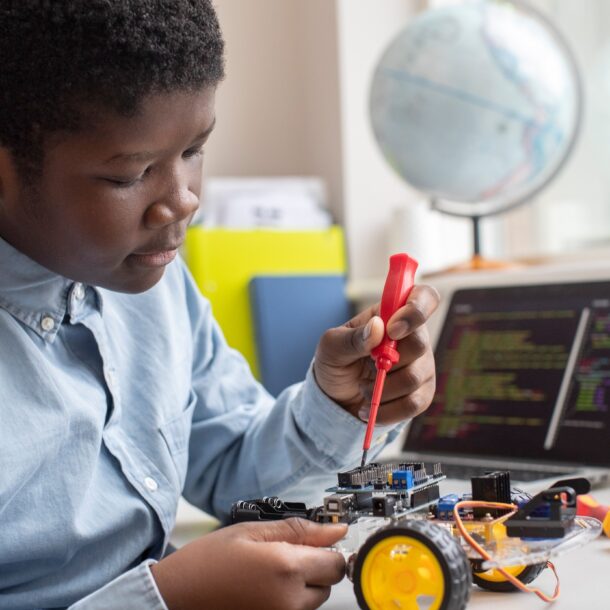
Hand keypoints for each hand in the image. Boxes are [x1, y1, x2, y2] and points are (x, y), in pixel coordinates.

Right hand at [150, 518, 346, 609]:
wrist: (178, 595)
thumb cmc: (209, 561)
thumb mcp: (252, 531)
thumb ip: (299, 530)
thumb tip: (336, 529)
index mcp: (286, 569)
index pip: (336, 562)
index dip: (326, 548)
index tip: (312, 541)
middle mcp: (290, 601)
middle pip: (328, 582)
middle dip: (314, 565)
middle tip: (282, 554)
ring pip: (314, 599)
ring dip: (302, 584)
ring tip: (268, 572)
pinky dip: (289, 599)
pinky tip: (263, 588)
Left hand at [313, 285, 439, 423]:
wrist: (335, 398)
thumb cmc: (335, 362)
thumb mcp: (331, 346)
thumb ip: (352, 337)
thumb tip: (377, 327)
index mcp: (393, 314)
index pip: (423, 297)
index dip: (415, 310)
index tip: (392, 330)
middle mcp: (414, 336)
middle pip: (419, 343)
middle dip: (387, 361)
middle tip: (368, 365)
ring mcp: (421, 365)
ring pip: (414, 377)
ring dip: (382, 389)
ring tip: (363, 388)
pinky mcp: (422, 392)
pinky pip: (415, 403)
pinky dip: (388, 411)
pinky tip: (371, 410)